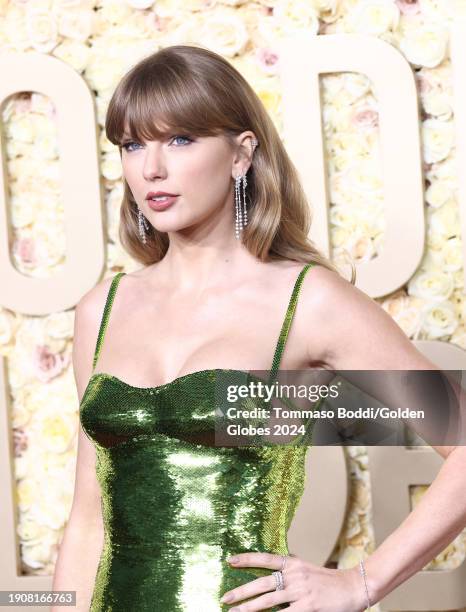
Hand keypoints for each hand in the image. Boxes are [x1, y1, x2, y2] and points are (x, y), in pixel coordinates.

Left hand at [220, 552, 366, 610]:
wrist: (354, 587)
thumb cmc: (329, 581)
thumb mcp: (307, 570)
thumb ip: (290, 571)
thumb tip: (272, 574)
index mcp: (294, 563)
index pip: (266, 558)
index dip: (247, 559)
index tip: (230, 560)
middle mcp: (295, 575)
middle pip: (262, 583)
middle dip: (242, 591)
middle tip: (225, 597)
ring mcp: (301, 592)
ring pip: (268, 600)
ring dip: (249, 608)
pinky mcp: (308, 608)